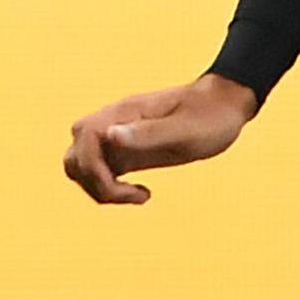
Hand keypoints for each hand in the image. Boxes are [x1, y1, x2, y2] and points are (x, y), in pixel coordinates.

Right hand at [63, 74, 259, 205]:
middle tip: (131, 195)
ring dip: (100, 189)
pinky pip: (101, 172)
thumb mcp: (185, 129)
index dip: (97, 175)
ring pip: (82, 166)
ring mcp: (118, 137)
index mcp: (122, 114)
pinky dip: (111, 188)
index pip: (83, 145)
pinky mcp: (128, 150)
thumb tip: (109, 135)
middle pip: (74, 158)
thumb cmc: (211, 115)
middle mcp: (113, 124)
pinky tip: (142, 193)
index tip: (134, 191)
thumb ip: (147, 133)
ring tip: (137, 195)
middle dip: (94, 185)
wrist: (225, 104)